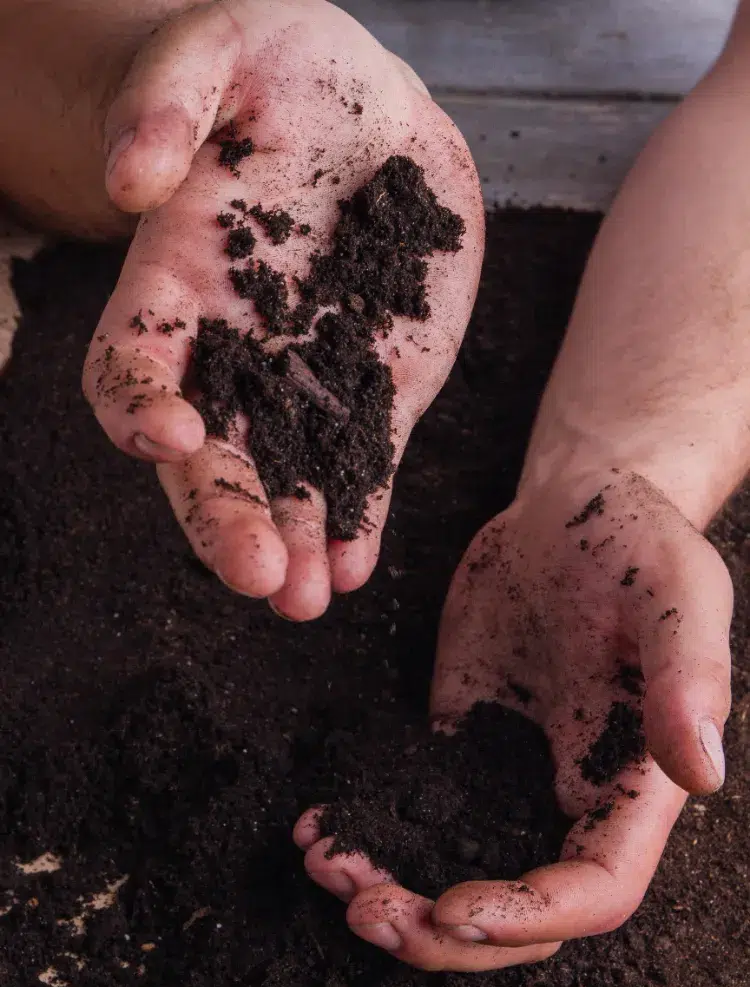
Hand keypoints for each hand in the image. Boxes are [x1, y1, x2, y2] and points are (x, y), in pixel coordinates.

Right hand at [82, 0, 482, 619]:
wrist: (367, 113)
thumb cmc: (280, 69)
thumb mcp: (220, 48)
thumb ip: (171, 98)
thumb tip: (134, 181)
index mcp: (176, 278)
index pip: (130, 362)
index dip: (138, 404)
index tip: (172, 436)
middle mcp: (232, 349)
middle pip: (209, 454)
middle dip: (225, 515)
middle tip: (256, 575)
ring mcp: (304, 378)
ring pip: (284, 479)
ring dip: (293, 542)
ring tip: (308, 599)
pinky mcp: (374, 391)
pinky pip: (360, 467)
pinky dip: (356, 519)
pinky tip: (356, 564)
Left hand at [294, 469, 732, 968]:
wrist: (572, 501)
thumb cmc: (638, 536)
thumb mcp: (678, 589)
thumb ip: (689, 676)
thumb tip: (701, 773)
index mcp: (634, 780)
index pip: (595, 890)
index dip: (528, 917)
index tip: (453, 907)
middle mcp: (571, 793)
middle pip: (517, 914)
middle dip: (443, 932)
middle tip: (363, 909)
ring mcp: (509, 772)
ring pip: (458, 870)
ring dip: (395, 892)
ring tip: (325, 869)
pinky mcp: (460, 739)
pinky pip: (414, 807)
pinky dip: (369, 830)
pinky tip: (317, 829)